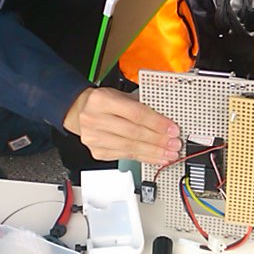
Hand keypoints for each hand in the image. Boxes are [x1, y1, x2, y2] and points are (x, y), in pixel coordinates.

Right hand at [63, 87, 181, 164]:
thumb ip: (140, 106)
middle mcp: (95, 119)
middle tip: (174, 143)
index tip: (172, 129)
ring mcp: (94, 138)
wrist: (79, 111)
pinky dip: (144, 158)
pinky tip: (155, 157)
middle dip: (158, 140)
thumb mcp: (120, 96)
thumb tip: (166, 122)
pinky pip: (126, 156)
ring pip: (130, 147)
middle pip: (134, 133)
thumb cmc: (103, 102)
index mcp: (102, 100)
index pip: (135, 113)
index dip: (157, 123)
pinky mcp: (98, 152)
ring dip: (154, 152)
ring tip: (169, 153)